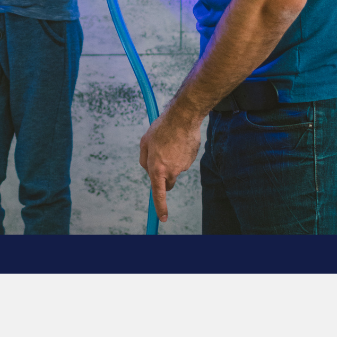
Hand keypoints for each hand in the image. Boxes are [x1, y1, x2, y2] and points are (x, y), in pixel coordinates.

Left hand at [138, 105, 204, 223]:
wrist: (183, 117)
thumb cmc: (160, 129)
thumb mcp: (144, 143)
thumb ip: (144, 161)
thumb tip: (148, 171)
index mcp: (157, 169)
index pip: (158, 194)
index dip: (160, 207)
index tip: (163, 218)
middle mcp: (171, 171)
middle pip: (168, 183)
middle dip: (164, 178)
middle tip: (159, 160)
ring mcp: (183, 166)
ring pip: (175, 170)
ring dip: (171, 161)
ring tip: (169, 143)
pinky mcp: (192, 159)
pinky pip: (183, 161)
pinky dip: (179, 154)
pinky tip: (178, 141)